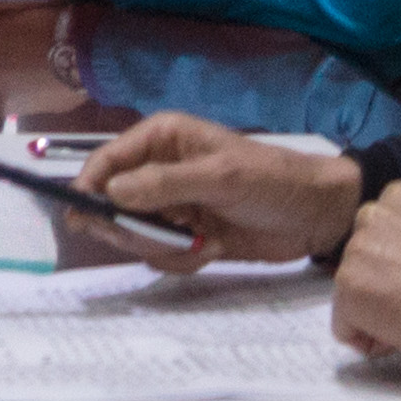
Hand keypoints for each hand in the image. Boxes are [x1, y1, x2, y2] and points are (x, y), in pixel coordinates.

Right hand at [85, 110, 366, 265]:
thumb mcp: (221, 177)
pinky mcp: (186, 237)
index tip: (83, 216)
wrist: (317, 216)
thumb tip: (112, 192)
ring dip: (165, 247)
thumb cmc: (272, 181)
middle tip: (166, 238)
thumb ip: (164, 184)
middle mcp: (158, 171)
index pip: (108, 160)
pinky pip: (161, 255)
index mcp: (162, 139)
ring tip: (203, 242)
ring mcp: (171, 207)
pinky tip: (213, 249)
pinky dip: (183, 260)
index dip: (90, 186)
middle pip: (113, 203)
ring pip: (135, 234)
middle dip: (134, 227)